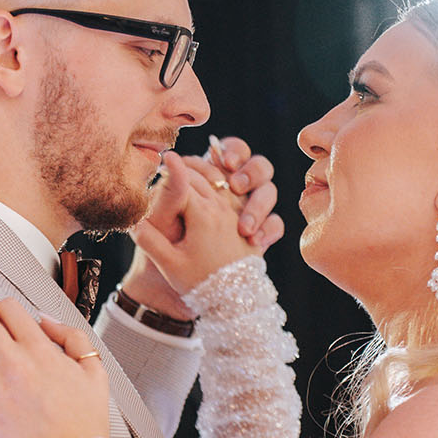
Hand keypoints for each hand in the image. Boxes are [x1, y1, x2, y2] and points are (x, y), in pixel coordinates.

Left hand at [120, 135, 285, 313]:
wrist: (169, 284)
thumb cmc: (162, 244)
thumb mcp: (163, 218)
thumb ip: (170, 190)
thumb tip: (171, 156)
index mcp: (208, 178)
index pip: (230, 152)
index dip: (233, 152)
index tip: (227, 164)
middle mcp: (231, 191)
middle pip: (258, 167)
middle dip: (253, 172)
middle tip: (237, 186)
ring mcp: (246, 211)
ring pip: (269, 192)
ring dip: (260, 204)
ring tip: (244, 226)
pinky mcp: (255, 233)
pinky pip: (275, 223)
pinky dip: (269, 230)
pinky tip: (255, 243)